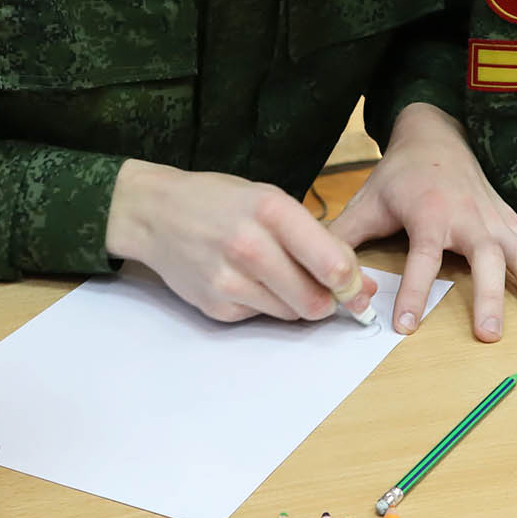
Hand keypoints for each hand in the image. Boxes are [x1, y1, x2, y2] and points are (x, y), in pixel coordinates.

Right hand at [104, 159, 378, 322]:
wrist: (155, 213)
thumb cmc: (220, 202)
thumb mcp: (270, 200)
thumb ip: (316, 239)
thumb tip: (361, 284)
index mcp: (271, 210)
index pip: (332, 264)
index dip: (352, 283)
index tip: (356, 287)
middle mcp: (250, 246)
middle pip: (315, 301)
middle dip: (329, 302)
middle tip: (326, 292)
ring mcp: (230, 280)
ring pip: (292, 314)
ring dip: (298, 303)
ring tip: (278, 276)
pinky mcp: (217, 305)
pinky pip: (262, 317)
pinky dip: (266, 305)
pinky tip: (248, 281)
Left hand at [329, 103, 516, 341]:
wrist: (434, 134)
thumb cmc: (398, 176)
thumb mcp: (366, 201)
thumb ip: (342, 237)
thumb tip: (316, 272)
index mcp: (430, 214)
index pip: (422, 258)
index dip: (414, 292)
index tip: (405, 326)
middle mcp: (470, 220)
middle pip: (484, 261)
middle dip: (487, 297)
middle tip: (488, 334)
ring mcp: (498, 223)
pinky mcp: (514, 225)